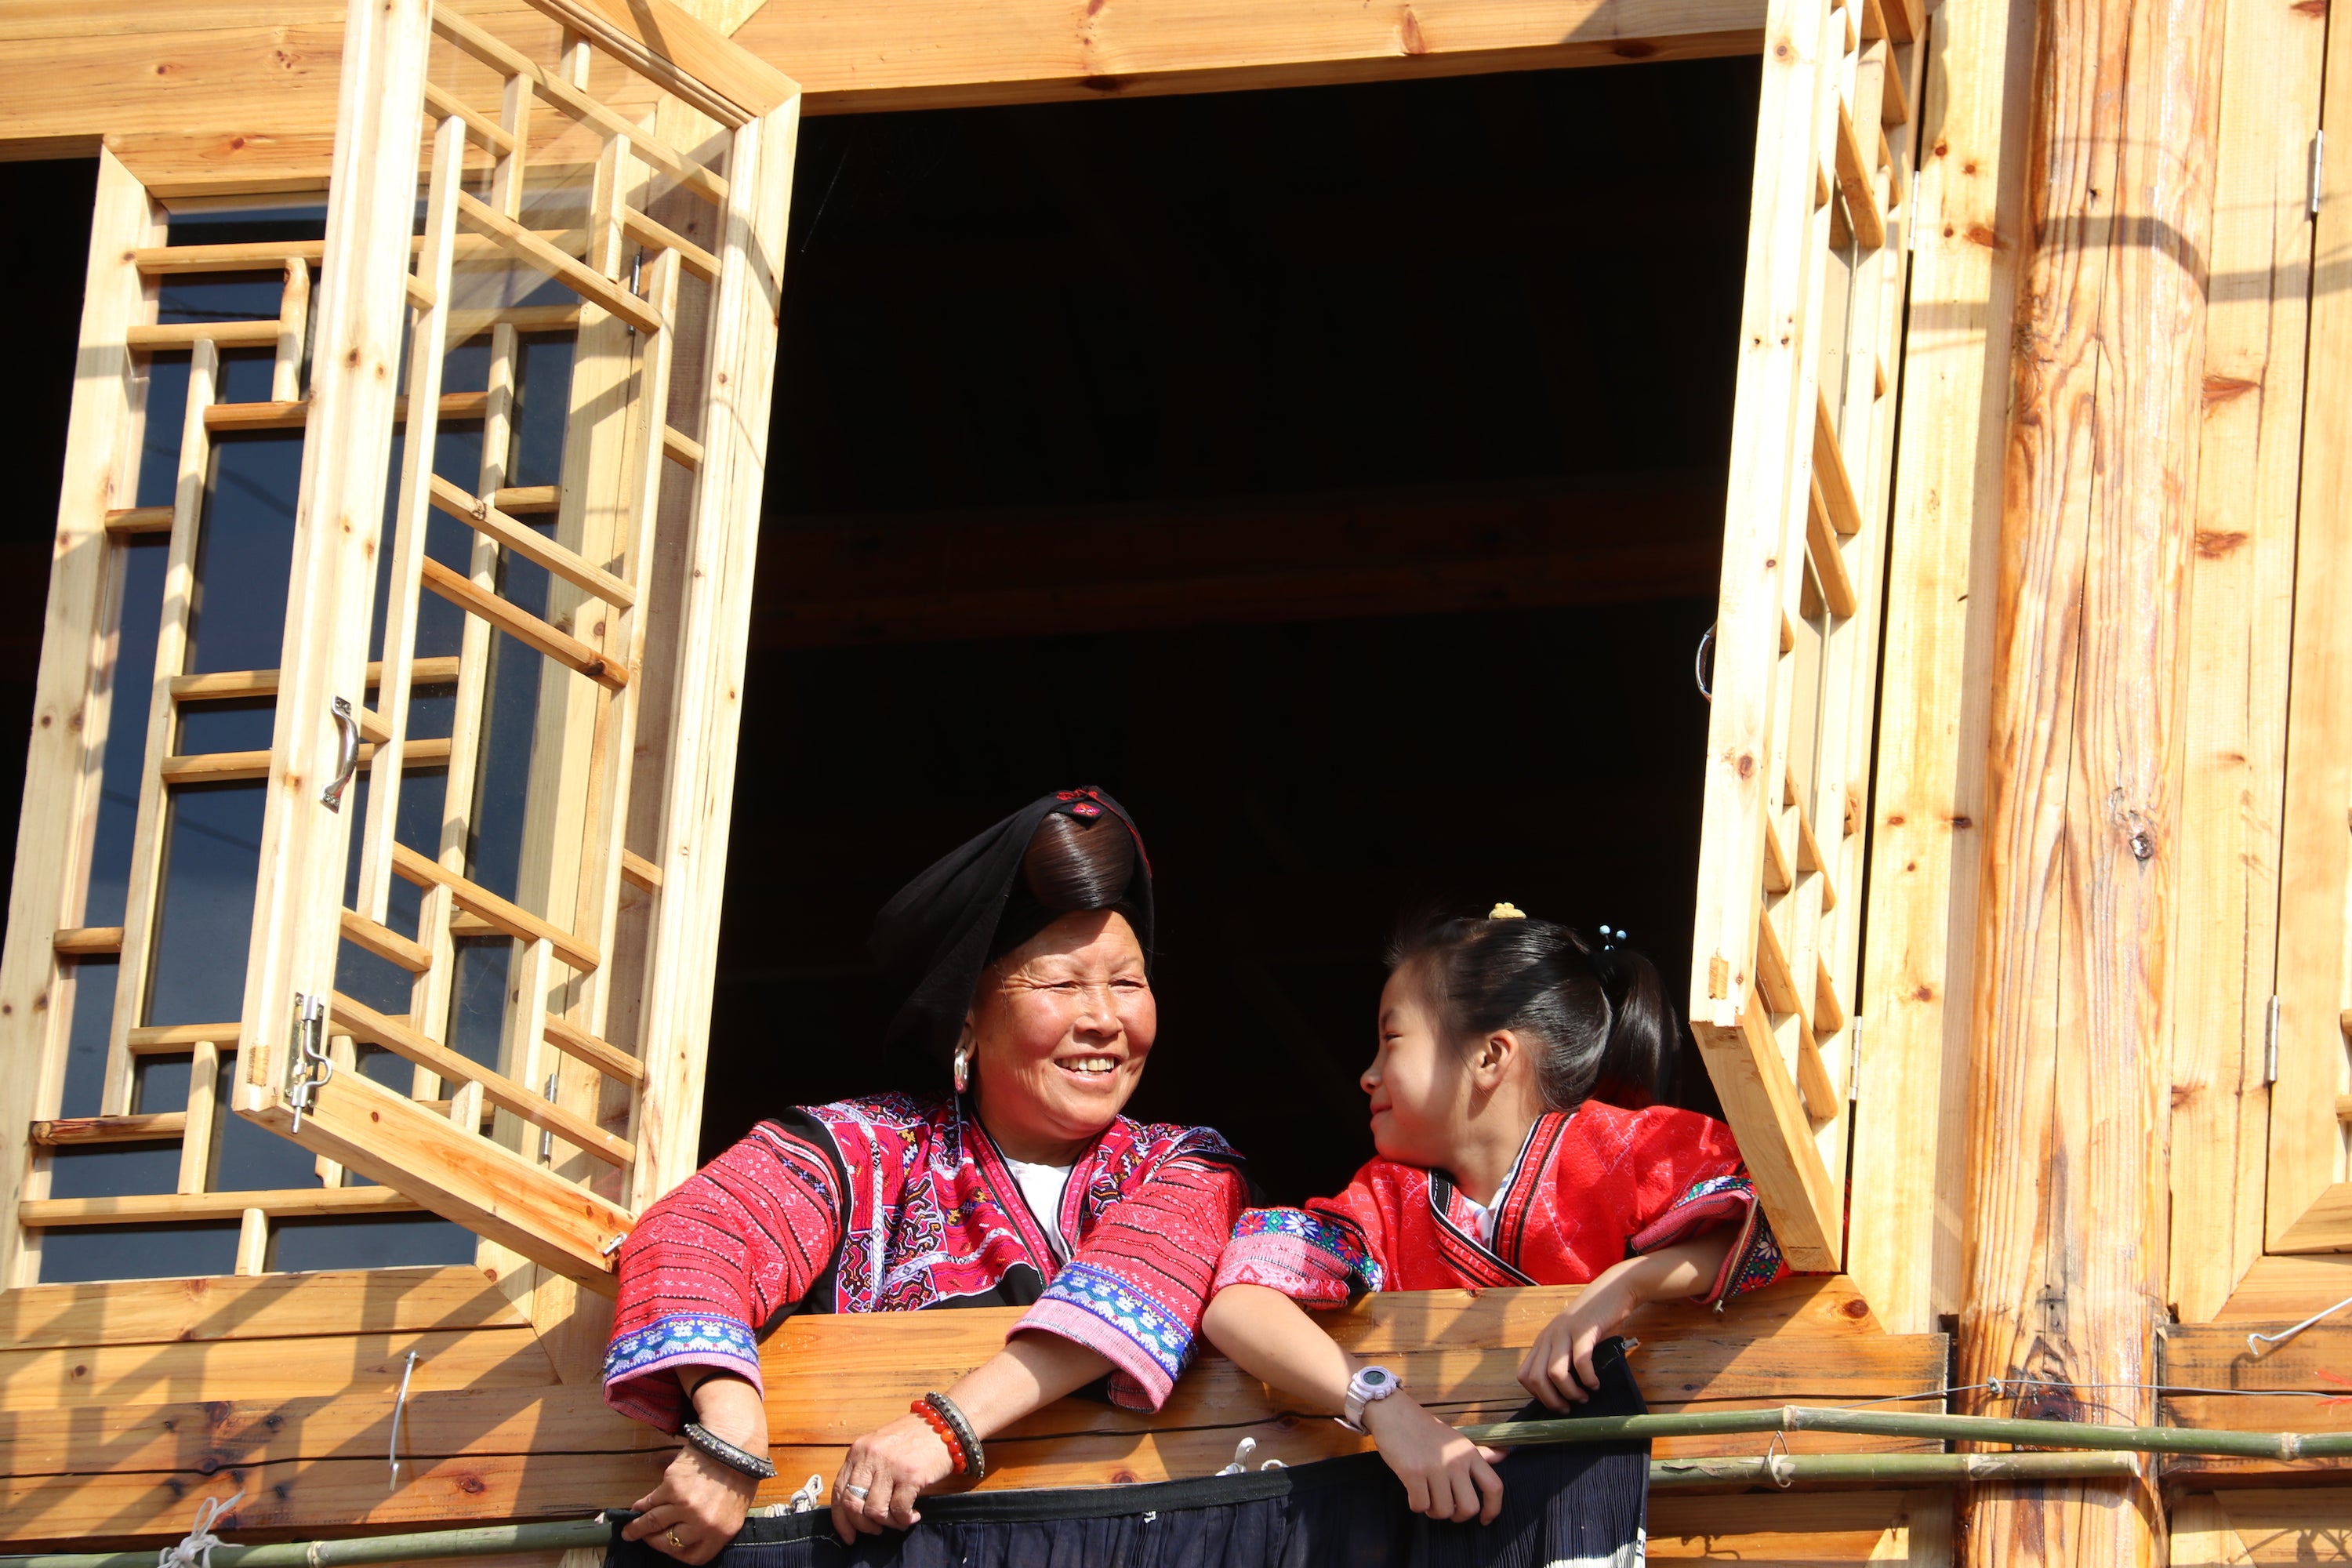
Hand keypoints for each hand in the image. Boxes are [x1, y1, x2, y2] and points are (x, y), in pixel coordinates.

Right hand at [622, 1445, 755, 1563]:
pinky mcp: (672, 1487)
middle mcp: (702, 1524)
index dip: (677, 1553)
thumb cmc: (737, 1476)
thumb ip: (711, 1526)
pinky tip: (637, 1508)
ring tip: (629, 1530)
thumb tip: (683, 1536)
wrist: (735, 1444)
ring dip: (638, 1528)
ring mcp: (685, 1506)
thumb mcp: (732, 1510)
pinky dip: (641, 1506)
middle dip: (653, 1541)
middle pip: (668, 1542)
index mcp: (721, 1533)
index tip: (668, 1548)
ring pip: (654, 1522)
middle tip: (643, 1538)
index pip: (693, 1557)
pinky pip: (651, 1502)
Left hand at [831, 1411, 956, 1542]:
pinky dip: (905, 1519)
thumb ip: (867, 1470)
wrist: (947, 1423)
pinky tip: (914, 1515)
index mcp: (859, 1450)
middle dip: (863, 1525)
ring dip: (887, 1523)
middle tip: (876, 1529)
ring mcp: (890, 1466)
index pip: (838, 1491)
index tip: (848, 1535)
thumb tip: (859, 1506)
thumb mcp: (881, 1446)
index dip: (841, 1520)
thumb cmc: (915, 1436)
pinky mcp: (910, 1476)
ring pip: (875, 1511)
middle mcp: (870, 1457)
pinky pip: (899, 1510)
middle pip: (852, 1504)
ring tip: (900, 1519)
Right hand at [1360, 1392, 1505, 1523]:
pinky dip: (1416, 1505)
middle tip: (1447, 1509)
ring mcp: (1434, 1467)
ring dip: (1433, 1510)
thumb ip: (1480, 1452)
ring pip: (1443, 1511)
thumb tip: (1505, 1454)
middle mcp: (1455, 1461)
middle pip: (1469, 1508)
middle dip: (1457, 1516)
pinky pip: (1420, 1505)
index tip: (1485, 1520)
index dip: (1493, 1509)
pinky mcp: (1413, 1472)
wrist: (1394, 1412)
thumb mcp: (1457, 1439)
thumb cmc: (1425, 1428)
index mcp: (1469, 1453)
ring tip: (1427, 1497)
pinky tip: (1413, 1493)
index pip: (1494, 1487)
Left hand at [1517, 1275, 1635, 1410]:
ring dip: (1569, 1392)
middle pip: (1535, 1378)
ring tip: (1584, 1397)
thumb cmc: (1595, 1319)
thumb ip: (1565, 1357)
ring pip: (1554, 1372)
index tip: (1556, 1403)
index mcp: (1543, 1340)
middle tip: (1568, 1408)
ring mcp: (1565, 1331)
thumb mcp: (1572, 1338)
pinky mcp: (1584, 1329)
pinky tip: (1595, 1383)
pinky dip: (1587, 1378)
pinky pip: (1580, 1360)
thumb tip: (1564, 1391)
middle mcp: (1549, 1336)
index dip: (1537, 1395)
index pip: (1524, 1374)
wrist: (1614, 1289)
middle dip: (1551, 1400)